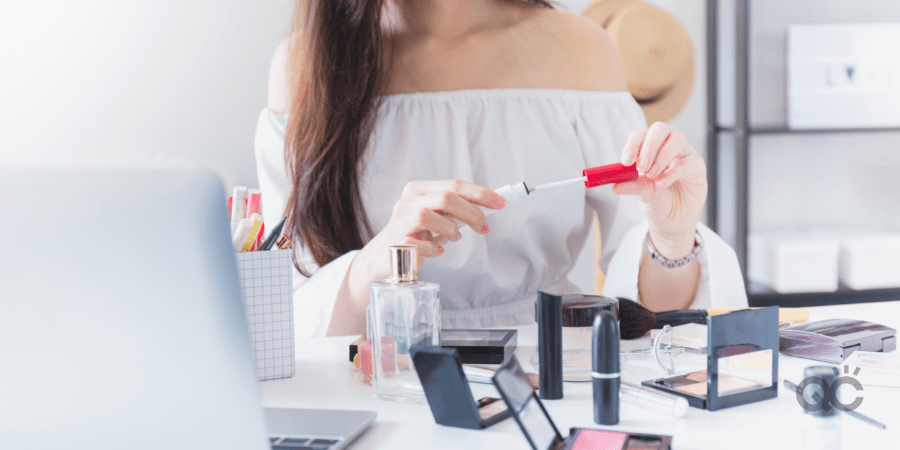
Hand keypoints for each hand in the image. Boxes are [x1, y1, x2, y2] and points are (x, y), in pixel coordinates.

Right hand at [354, 179, 505, 279]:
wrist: (381, 259)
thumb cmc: (414, 235)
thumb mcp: (436, 218)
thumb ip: (455, 210)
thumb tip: (488, 207)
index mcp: (419, 190)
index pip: (454, 185)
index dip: (480, 193)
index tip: (501, 203)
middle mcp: (407, 201)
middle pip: (446, 198)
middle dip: (471, 212)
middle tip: (484, 227)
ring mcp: (399, 221)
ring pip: (429, 215)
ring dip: (450, 229)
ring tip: (454, 238)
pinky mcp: (394, 242)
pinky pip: (417, 243)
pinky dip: (433, 248)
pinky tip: (437, 251)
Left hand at [612, 122, 707, 257]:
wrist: (674, 220)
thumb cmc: (657, 202)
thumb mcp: (642, 194)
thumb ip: (632, 186)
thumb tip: (615, 186)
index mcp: (648, 149)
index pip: (640, 136)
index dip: (632, 145)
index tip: (626, 162)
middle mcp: (666, 146)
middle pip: (660, 129)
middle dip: (649, 146)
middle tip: (642, 167)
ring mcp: (683, 154)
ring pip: (677, 138)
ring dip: (662, 156)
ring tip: (653, 176)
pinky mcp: (697, 165)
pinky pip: (687, 161)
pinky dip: (673, 172)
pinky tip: (663, 184)